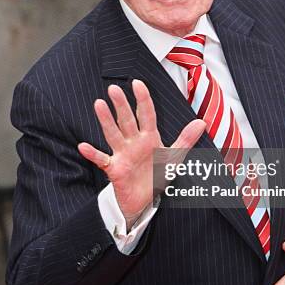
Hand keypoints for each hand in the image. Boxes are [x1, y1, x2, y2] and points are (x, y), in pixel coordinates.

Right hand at [78, 80, 205, 224]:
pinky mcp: (114, 169)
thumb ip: (186, 139)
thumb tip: (201, 123)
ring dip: (106, 120)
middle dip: (121, 105)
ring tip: (99, 104)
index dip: (143, 99)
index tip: (138, 83)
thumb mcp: (174, 158)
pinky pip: (102, 160)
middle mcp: (134, 142)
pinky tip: (83, 146)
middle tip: (113, 88)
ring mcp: (122, 154)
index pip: (146, 114)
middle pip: (127, 120)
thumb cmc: (157, 175)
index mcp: (149, 137)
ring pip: (113, 134)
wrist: (145, 200)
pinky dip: (92, 154)